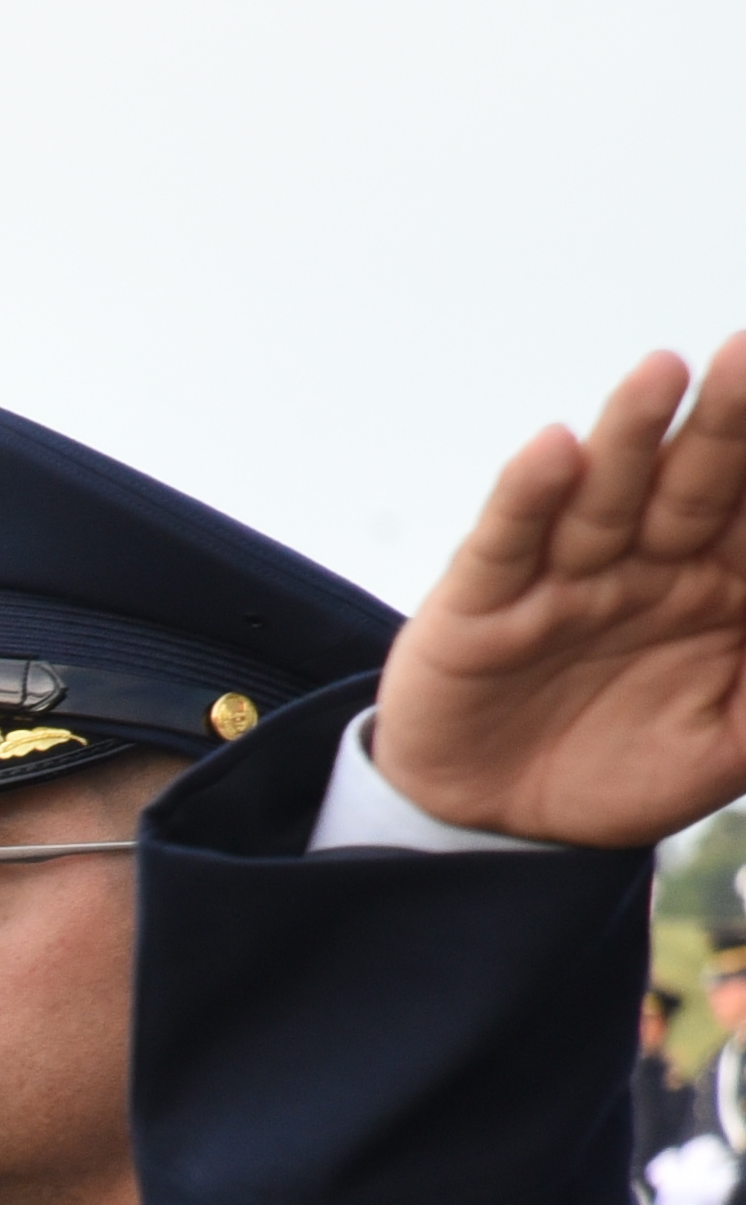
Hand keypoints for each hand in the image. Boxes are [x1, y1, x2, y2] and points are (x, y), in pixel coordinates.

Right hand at [374, 329, 745, 845]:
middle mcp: (649, 565)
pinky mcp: (484, 605)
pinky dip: (526, 498)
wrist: (495, 831)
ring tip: (660, 373)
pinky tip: (551, 453)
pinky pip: (508, 543)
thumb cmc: (621, 775)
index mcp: (722, 583)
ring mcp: (566, 577)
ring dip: (630, 435)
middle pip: (696, 482)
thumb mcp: (729, 746)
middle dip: (726, 422)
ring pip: (605, 497)